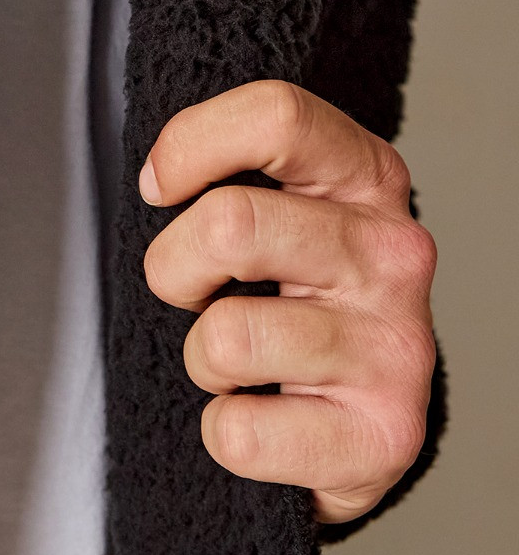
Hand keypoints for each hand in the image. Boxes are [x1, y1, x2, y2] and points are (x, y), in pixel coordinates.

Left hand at [140, 80, 436, 524]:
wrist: (356, 408)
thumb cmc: (292, 288)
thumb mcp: (272, 203)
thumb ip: (225, 165)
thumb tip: (157, 176)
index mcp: (366, 176)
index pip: (277, 116)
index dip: (190, 146)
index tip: (160, 187)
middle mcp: (394, 252)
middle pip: (230, 223)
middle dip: (175, 266)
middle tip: (199, 292)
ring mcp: (396, 346)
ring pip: (225, 336)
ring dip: (202, 358)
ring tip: (244, 361)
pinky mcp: (385, 437)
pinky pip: (238, 433)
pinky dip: (225, 431)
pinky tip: (265, 416)